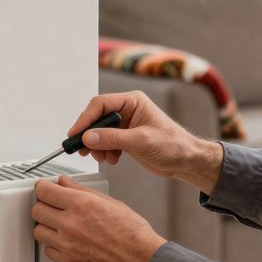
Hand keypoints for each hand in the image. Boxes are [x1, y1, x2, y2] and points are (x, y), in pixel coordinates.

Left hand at [31, 175, 166, 261]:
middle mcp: (71, 223)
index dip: (42, 187)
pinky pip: (48, 250)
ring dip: (46, 226)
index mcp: (81, 204)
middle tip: (52, 206)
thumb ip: (81, 190)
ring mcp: (67, 244)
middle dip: (43, 205)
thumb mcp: (109, 201)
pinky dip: (53, 244)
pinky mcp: (68, 261)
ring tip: (59, 224)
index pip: (44, 191)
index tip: (43, 188)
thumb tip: (64, 182)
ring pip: (38, 231)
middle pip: (37, 210)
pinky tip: (65, 240)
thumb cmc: (131, 232)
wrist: (140, 259)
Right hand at [69, 91, 223, 193]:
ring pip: (99, 132)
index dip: (85, 119)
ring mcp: (125, 125)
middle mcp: (127, 110)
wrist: (186, 160)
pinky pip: (106, 142)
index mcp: (133, 102)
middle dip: (89, 135)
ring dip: (97, 146)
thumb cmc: (173, 144)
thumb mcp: (141, 141)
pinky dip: (105, 152)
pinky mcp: (125, 138)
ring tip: (103, 157)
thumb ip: (113, 138)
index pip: (100, 104)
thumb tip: (89, 137)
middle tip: (82, 149)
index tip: (75, 134)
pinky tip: (112, 159)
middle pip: (97, 118)